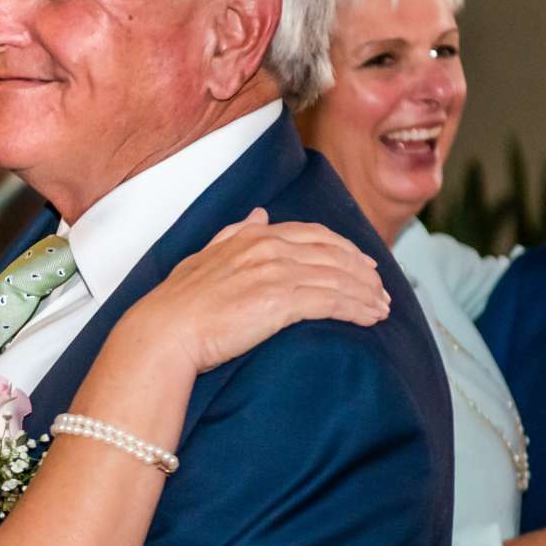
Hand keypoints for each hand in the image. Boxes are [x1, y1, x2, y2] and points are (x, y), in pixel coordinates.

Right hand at [123, 210, 389, 376]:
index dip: (343, 248)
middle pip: (334, 255)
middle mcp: (269, 248)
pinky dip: (357, 309)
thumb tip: (258, 214)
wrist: (164, 332)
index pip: (313, 234)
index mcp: (253, 237)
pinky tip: (371, 319)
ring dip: (366, 294)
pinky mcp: (282, 302)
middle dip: (362, 272)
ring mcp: (277, 273)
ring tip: (382, 308)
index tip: (361, 263)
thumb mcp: (205, 257)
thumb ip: (235, 233)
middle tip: (380, 289)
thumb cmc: (177, 304)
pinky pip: (333, 302)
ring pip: (339, 278)